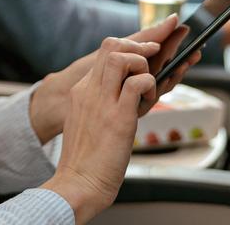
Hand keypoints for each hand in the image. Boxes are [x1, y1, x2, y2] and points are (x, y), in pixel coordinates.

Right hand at [40, 37, 158, 223]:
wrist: (78, 183)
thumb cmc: (85, 160)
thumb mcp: (84, 122)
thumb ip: (96, 104)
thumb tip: (120, 96)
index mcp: (80, 91)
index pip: (104, 53)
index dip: (127, 50)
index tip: (141, 58)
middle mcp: (88, 91)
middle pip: (111, 45)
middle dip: (137, 47)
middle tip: (151, 61)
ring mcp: (102, 102)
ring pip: (122, 57)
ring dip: (142, 64)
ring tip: (147, 84)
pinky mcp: (118, 117)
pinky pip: (138, 83)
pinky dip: (150, 86)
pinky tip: (149, 101)